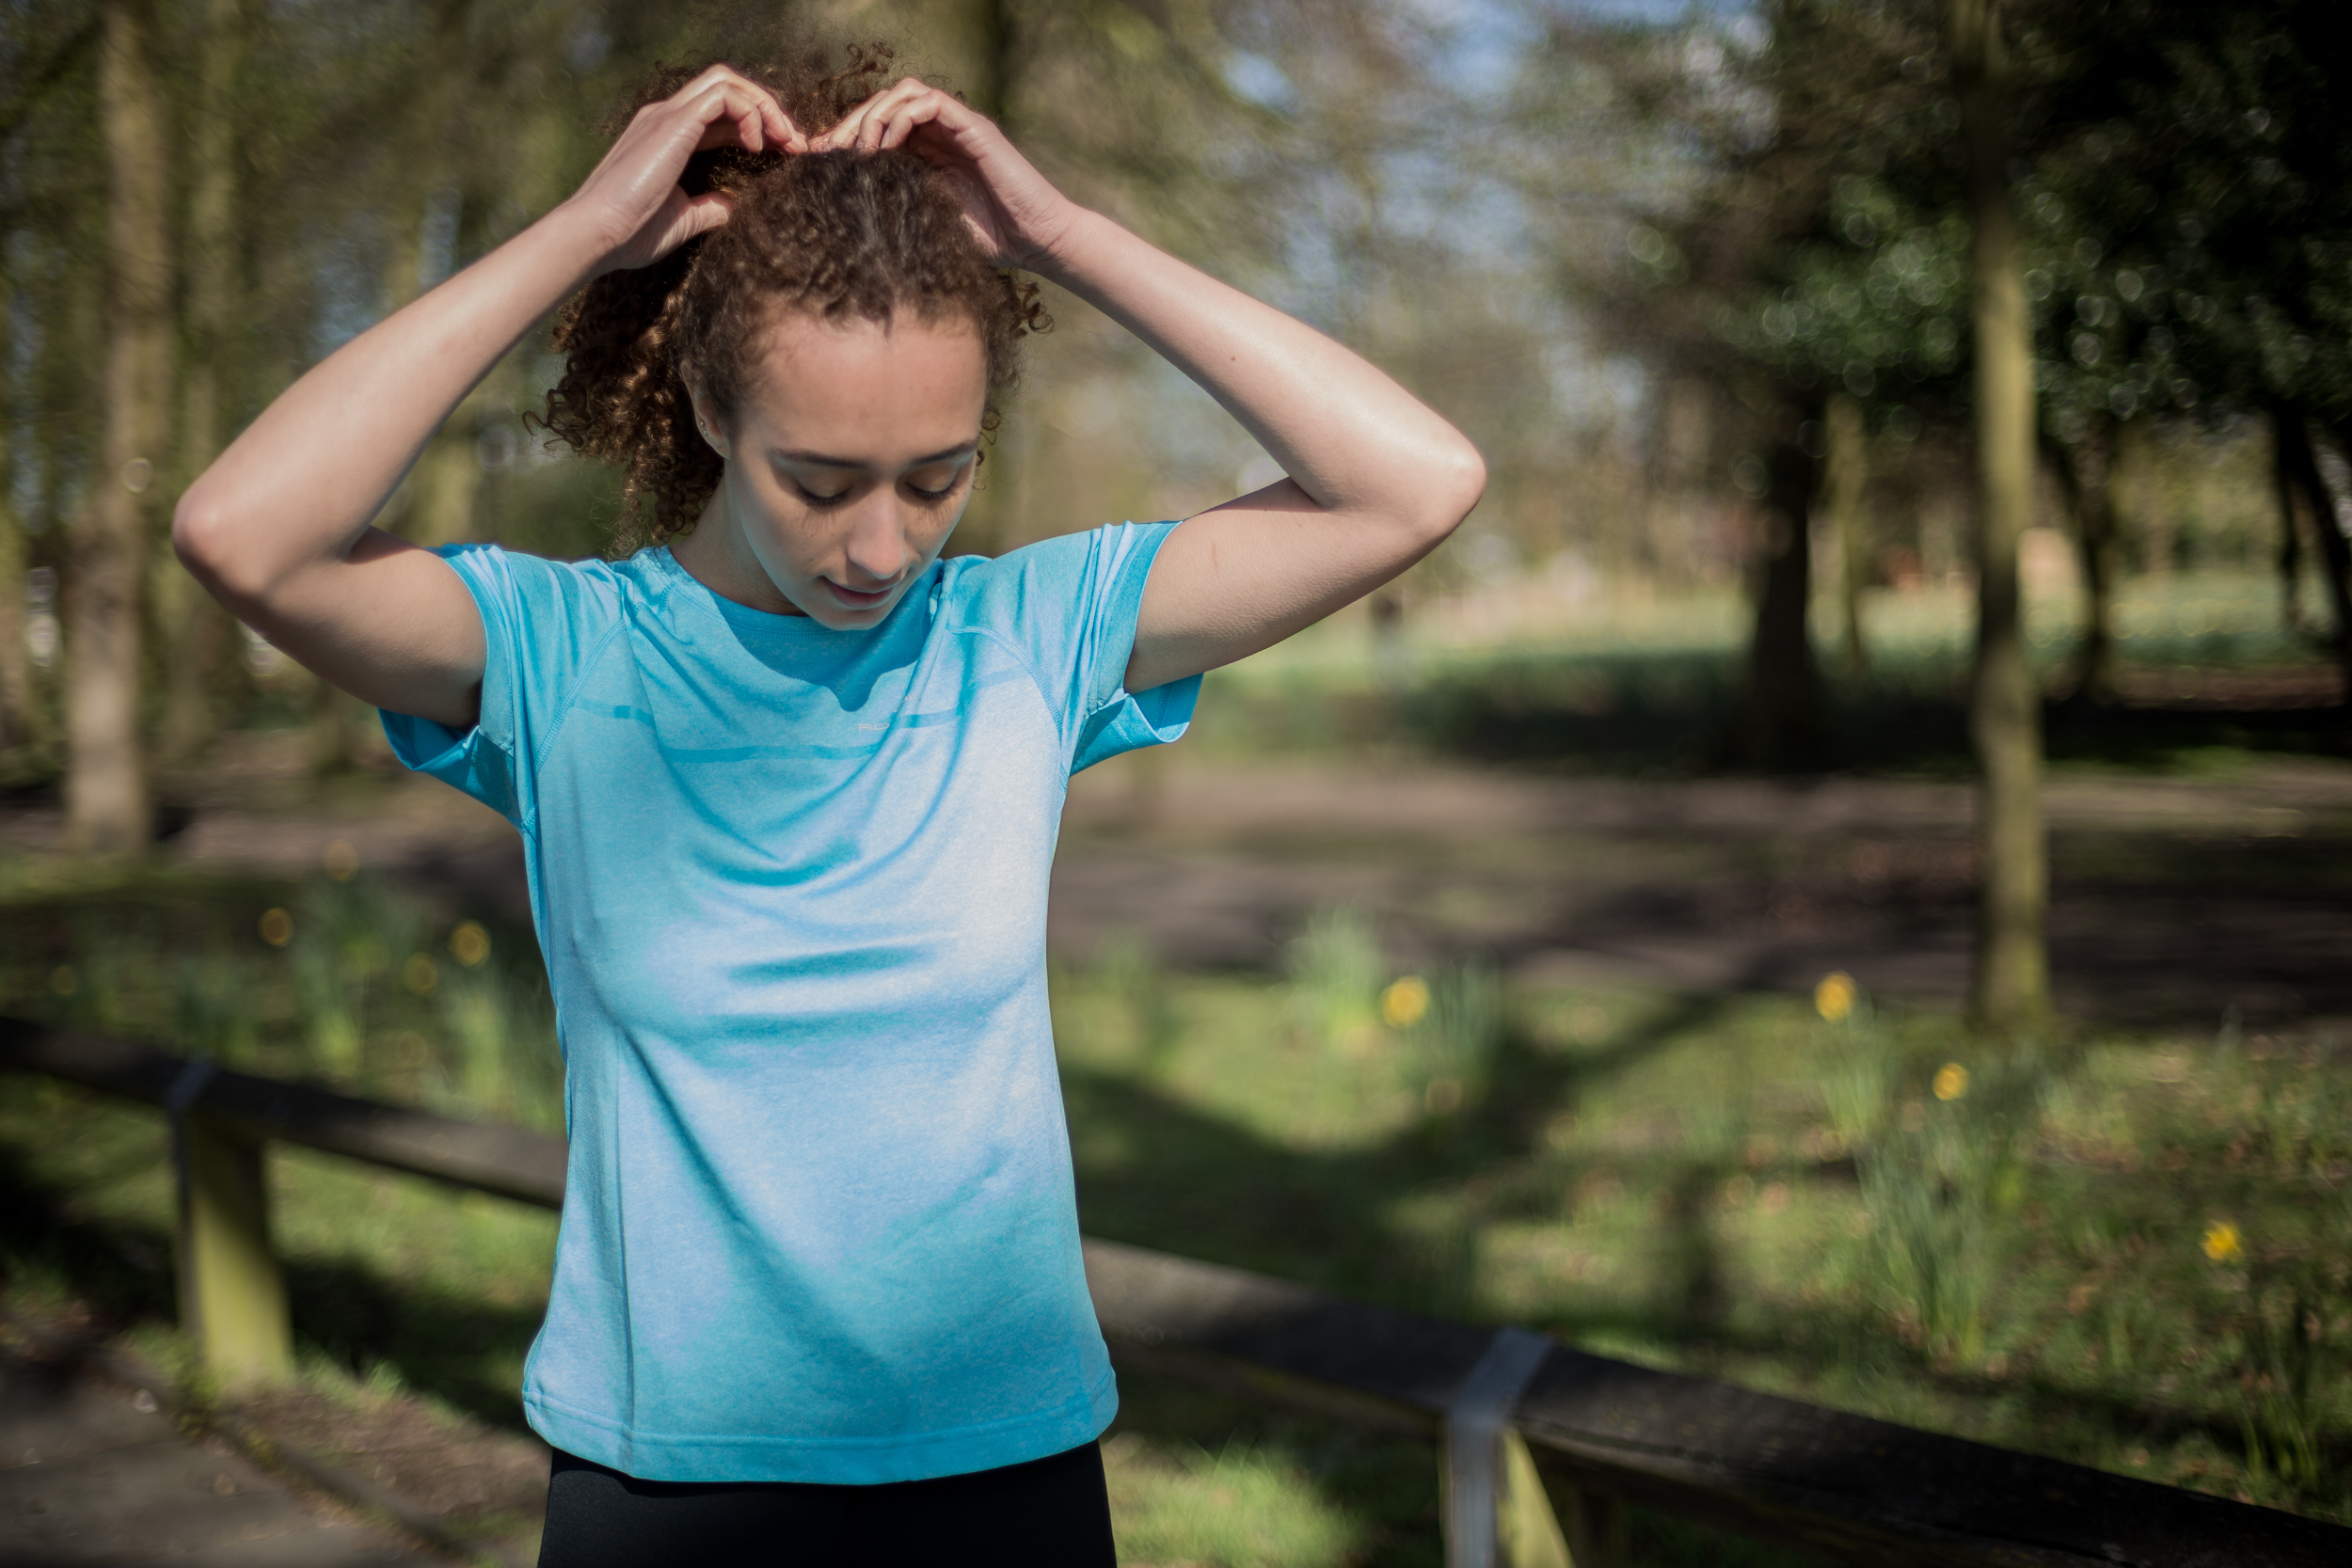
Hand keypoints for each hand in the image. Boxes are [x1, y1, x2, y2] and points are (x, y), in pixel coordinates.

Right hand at [566, 66, 805, 275]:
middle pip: (727, 87)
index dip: (759, 127)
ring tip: (786, 141)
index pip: (722, 113)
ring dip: (765, 106)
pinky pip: (723, 95)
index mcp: (668, 137)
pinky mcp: (673, 122)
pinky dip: (750, 113)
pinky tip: (757, 146)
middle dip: (769, 110)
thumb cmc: (631, 234)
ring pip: (727, 82)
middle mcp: (666, 117)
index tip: (787, 156)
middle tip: (796, 145)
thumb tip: (734, 205)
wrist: (596, 234)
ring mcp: (668, 115)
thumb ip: (709, 206)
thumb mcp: (683, 219)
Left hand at [809, 78, 1081, 270]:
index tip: (818, 161)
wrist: (1034, 243)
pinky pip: (929, 102)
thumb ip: (896, 206)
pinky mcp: (974, 127)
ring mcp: (957, 127)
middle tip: (827, 150)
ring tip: (859, 148)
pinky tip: (886, 146)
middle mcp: (940, 134)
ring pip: (903, 93)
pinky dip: (901, 116)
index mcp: (927, 154)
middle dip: (850, 123)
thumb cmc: (988, 242)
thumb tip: (845, 211)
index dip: (844, 137)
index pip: (877, 126)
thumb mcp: (927, 223)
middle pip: (883, 103)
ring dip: (873, 114)